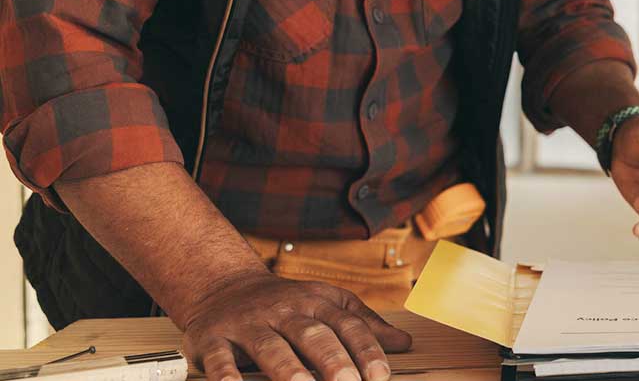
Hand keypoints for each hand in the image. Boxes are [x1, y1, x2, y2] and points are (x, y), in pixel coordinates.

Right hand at [181, 270, 411, 380]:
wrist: (224, 286)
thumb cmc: (286, 304)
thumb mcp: (327, 305)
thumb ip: (364, 325)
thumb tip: (404, 343)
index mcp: (317, 302)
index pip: (347, 325)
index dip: (365, 349)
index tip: (380, 376)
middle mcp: (285, 311)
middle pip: (312, 334)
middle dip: (332, 360)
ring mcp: (249, 323)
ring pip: (270, 345)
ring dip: (287, 368)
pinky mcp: (214, 337)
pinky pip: (219, 357)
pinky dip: (225, 373)